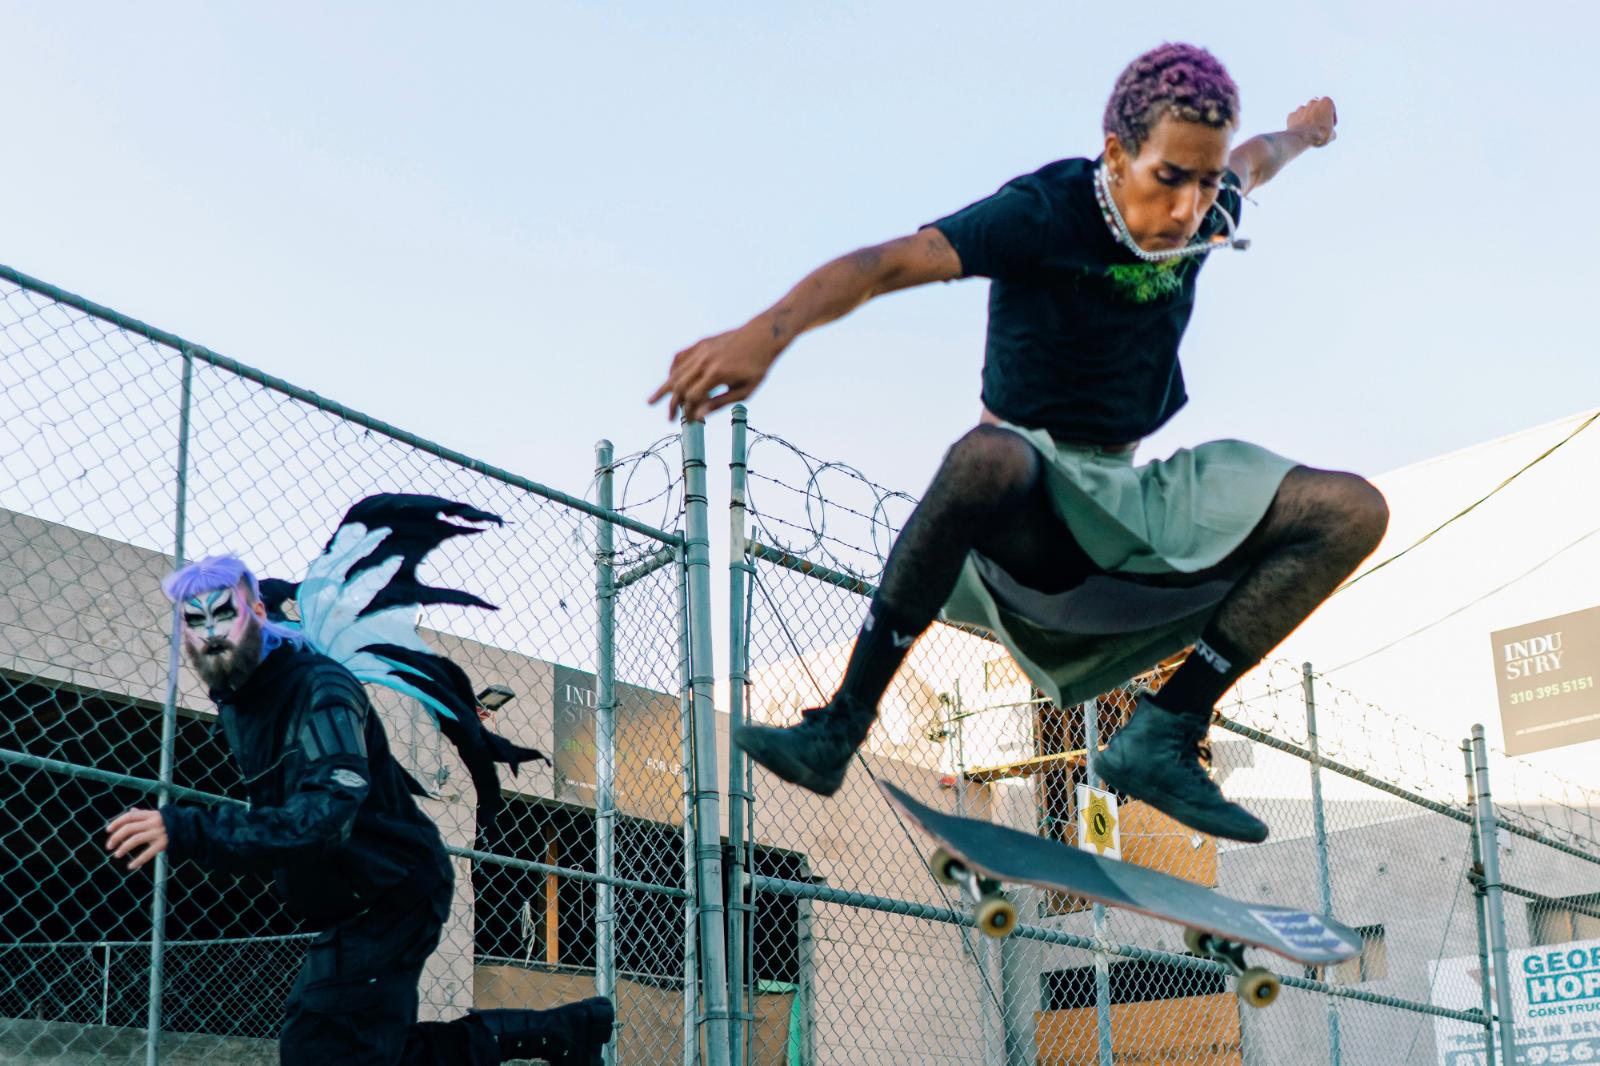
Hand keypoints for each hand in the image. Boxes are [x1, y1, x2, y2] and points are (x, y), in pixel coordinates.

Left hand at [106, 809, 168, 871]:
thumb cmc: (173, 821)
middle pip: (129, 828)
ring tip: (117, 855)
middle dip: (116, 837)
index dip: (116, 822)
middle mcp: (153, 822)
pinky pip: (148, 853)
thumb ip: (144, 814)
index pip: (129, 816)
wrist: (192, 827)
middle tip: (109, 846)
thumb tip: (131, 811)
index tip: (108, 830)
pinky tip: (131, 866)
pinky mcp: (164, 843)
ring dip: (124, 848)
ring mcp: (159, 833)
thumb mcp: (159, 815)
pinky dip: (138, 860)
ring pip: (135, 839)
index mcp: (151, 814)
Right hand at [649, 321, 781, 421]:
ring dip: (664, 389)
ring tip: (652, 401)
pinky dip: (673, 370)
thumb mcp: (745, 391)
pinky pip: (680, 357)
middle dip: (672, 405)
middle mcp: (704, 361)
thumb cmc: (757, 367)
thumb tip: (698, 416)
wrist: (762, 336)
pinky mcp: (701, 343)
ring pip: (676, 372)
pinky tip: (670, 379)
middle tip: (669, 419)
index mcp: (716, 375)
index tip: (690, 423)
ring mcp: (701, 350)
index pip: (693, 398)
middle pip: (679, 386)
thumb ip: (720, 403)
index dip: (688, 413)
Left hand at [1287, 97, 1336, 147]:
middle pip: (1317, 109)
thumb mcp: (1332, 134)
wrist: (1301, 138)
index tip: (1330, 128)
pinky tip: (1300, 132)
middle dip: (1318, 117)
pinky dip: (1298, 124)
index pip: (1331, 110)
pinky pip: (1296, 119)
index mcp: (1326, 102)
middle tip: (1319, 129)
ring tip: (1309, 132)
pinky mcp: (1291, 115)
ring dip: (1308, 120)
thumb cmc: (1319, 134)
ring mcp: (1301, 108)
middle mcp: (1313, 102)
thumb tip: (1330, 134)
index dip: (1331, 120)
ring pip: (1306, 113)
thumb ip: (1331, 130)